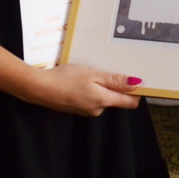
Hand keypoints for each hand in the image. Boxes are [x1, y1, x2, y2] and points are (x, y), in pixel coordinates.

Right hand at [27, 63, 142, 115]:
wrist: (40, 88)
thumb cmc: (66, 78)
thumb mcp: (93, 74)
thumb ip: (115, 81)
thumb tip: (136, 84)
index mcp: (104, 101)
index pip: (130, 103)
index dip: (137, 92)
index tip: (138, 78)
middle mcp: (97, 109)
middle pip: (117, 99)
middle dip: (117, 85)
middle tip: (110, 67)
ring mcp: (87, 110)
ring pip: (103, 97)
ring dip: (102, 85)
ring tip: (92, 70)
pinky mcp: (78, 108)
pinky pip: (92, 98)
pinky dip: (91, 88)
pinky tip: (81, 78)